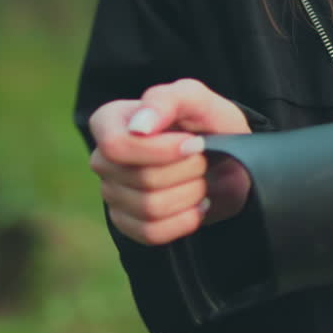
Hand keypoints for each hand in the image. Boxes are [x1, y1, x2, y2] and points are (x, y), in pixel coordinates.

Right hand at [88, 79, 252, 244]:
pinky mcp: (128, 223)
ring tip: (201, 180)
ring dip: (190, 194)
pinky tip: (197, 205)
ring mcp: (112, 194)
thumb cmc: (207, 122)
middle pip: (140, 179)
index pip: (116, 146)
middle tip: (203, 160)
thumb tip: (138, 127)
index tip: (193, 143)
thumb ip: (166, 100)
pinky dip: (184, 221)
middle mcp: (103, 159)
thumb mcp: (196, 99)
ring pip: (149, 208)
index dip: (160, 151)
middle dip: (187, 171)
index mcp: (110, 121)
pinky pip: (151, 233)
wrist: (228, 157)